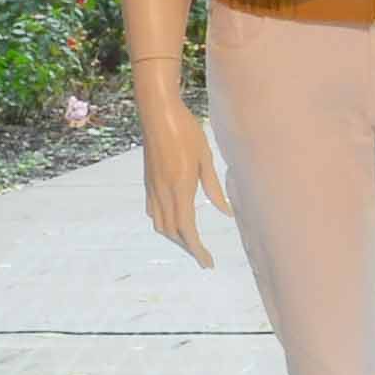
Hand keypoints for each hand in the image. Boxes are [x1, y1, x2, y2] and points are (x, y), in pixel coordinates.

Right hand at [140, 87, 223, 266]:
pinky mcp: (148, 181)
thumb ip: (214, 187)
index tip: (207, 263)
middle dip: (187, 247)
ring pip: (160, 224)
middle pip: (172, 231)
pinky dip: (164, 223)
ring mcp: (152, 187)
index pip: (187, 229)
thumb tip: (226, 213)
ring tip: (190, 242)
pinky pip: (153, 211)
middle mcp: (163, 192)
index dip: (197, 250)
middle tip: (203, 256)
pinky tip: (173, 220)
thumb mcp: (205, 157)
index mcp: (180, 188)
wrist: (158, 112)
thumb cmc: (186, 130)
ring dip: (175, 237)